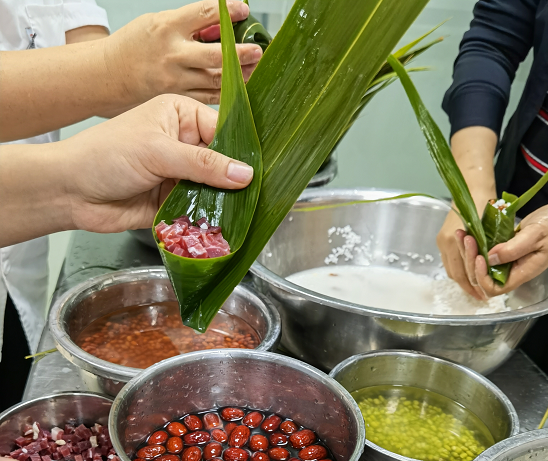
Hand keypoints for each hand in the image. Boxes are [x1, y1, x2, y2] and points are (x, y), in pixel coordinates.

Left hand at [61, 94, 253, 233]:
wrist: (70, 192)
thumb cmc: (107, 156)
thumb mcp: (158, 151)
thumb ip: (203, 164)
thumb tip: (246, 174)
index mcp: (181, 116)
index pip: (223, 130)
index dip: (240, 150)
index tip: (261, 170)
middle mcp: (184, 143)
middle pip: (222, 162)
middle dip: (234, 179)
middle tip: (258, 195)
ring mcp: (180, 173)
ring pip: (214, 187)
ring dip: (222, 200)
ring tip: (242, 212)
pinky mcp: (174, 200)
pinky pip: (199, 208)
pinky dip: (208, 217)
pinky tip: (222, 224)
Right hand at [105, 0, 262, 104]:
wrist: (108, 75)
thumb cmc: (135, 46)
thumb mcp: (158, 23)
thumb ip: (190, 25)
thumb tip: (223, 26)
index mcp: (167, 27)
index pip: (204, 13)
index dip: (228, 11)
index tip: (244, 10)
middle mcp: (173, 55)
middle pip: (215, 55)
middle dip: (241, 53)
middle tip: (257, 51)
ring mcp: (176, 79)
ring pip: (216, 79)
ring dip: (240, 75)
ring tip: (254, 67)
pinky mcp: (178, 97)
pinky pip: (209, 96)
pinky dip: (227, 91)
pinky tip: (240, 85)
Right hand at [437, 203, 491, 299]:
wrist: (472, 188)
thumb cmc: (484, 205)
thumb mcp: (489, 230)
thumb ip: (486, 251)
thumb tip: (490, 272)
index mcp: (455, 241)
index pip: (461, 273)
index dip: (472, 287)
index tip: (482, 295)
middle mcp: (445, 243)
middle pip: (454, 274)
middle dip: (466, 287)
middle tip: (479, 296)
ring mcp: (442, 241)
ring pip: (450, 268)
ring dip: (462, 279)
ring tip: (475, 287)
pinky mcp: (442, 238)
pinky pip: (449, 260)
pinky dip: (458, 268)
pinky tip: (467, 271)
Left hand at [455, 206, 547, 296]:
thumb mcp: (536, 235)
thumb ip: (514, 249)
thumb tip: (490, 260)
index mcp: (522, 271)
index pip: (495, 288)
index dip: (482, 277)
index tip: (480, 257)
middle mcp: (511, 269)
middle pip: (481, 277)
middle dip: (471, 260)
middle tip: (468, 239)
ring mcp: (504, 259)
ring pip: (477, 264)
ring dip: (467, 251)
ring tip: (462, 234)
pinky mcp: (500, 248)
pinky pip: (480, 251)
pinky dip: (471, 244)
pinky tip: (465, 232)